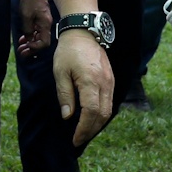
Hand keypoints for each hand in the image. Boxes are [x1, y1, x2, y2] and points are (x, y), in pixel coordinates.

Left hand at [16, 0, 53, 56]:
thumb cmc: (30, 0)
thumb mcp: (26, 15)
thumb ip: (27, 29)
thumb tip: (29, 39)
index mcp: (45, 24)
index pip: (44, 42)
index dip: (35, 47)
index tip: (26, 47)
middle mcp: (47, 25)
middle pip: (42, 42)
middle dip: (32, 49)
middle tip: (22, 54)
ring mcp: (44, 23)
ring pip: (39, 38)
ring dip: (30, 44)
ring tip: (20, 48)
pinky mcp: (41, 20)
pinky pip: (37, 32)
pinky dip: (30, 37)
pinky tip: (23, 39)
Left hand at [53, 28, 115, 149]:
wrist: (84, 31)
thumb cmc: (68, 51)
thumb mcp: (60, 72)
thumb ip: (65, 95)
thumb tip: (68, 117)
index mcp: (91, 81)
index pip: (91, 112)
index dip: (84, 129)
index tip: (75, 139)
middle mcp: (104, 83)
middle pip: (103, 115)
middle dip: (91, 130)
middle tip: (79, 140)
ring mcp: (110, 81)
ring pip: (108, 110)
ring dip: (97, 124)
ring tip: (85, 132)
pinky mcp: (111, 79)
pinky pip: (109, 101)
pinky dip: (101, 113)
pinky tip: (92, 118)